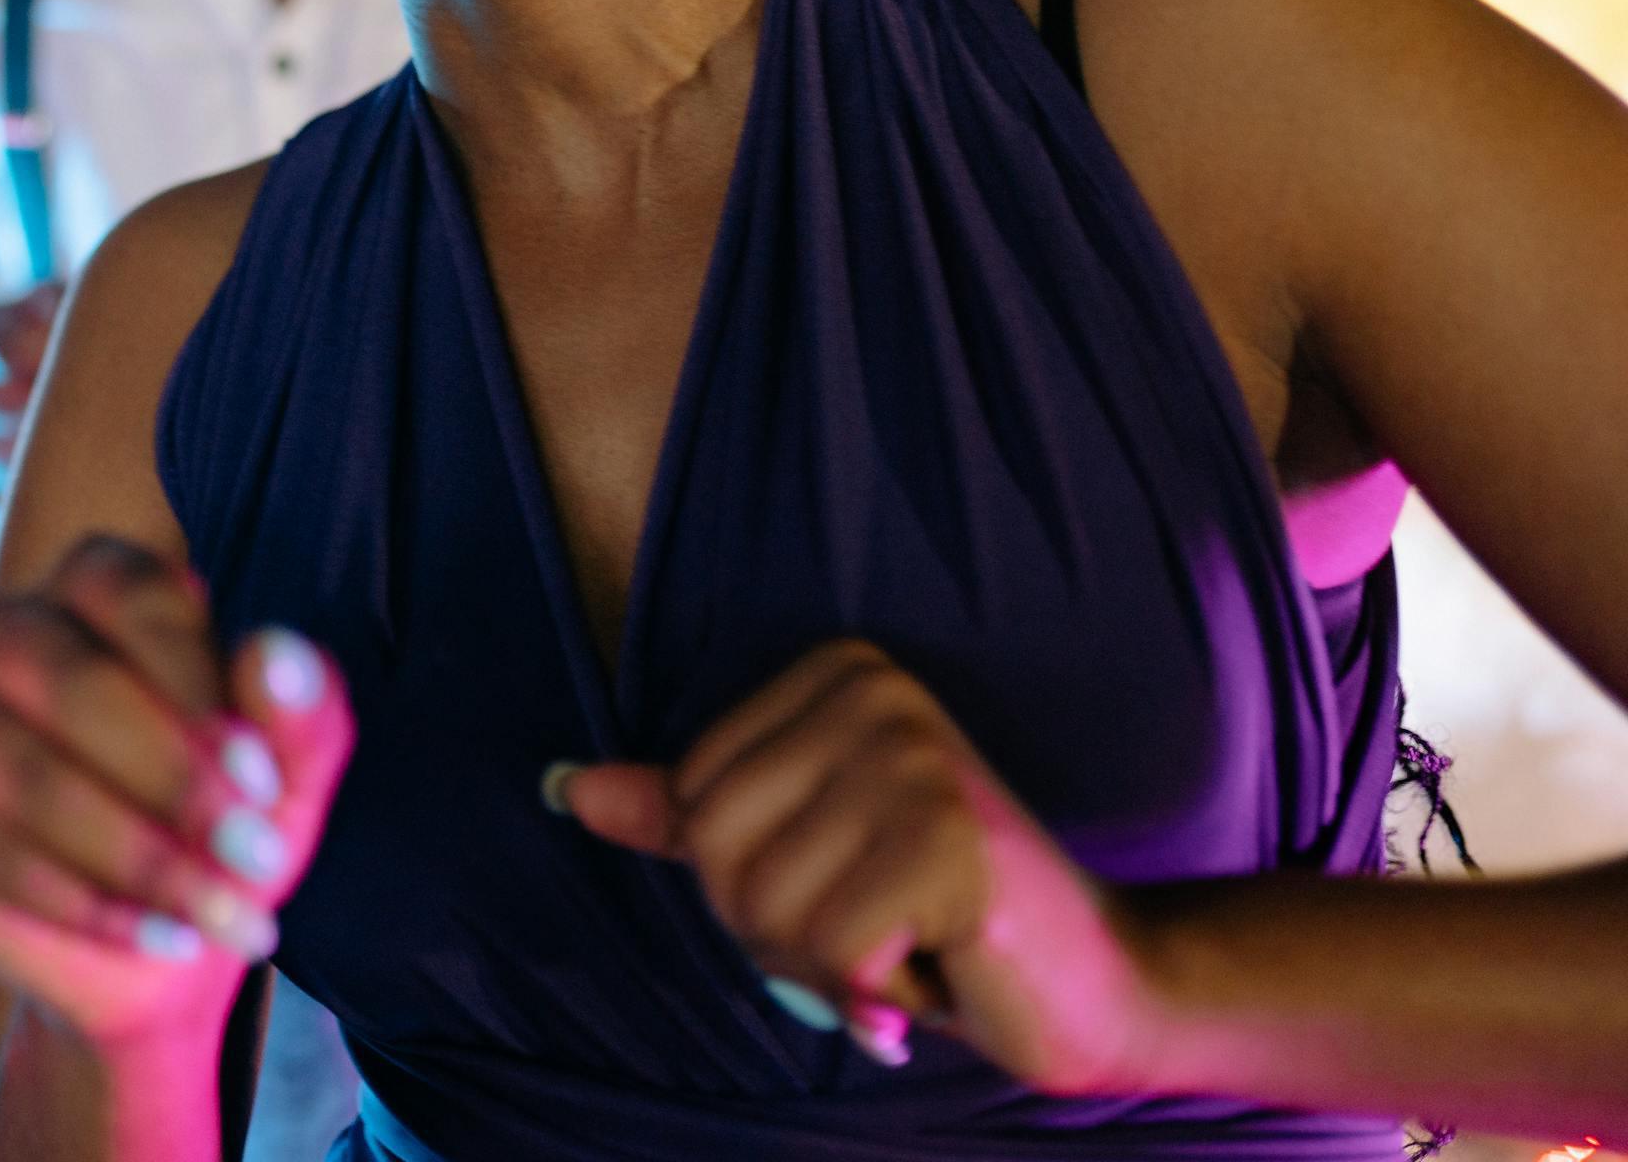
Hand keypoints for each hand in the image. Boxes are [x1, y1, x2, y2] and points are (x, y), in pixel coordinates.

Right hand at [0, 534, 354, 1058]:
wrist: (163, 945)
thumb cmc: (224, 823)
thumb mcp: (288, 775)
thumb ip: (298, 708)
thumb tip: (276, 656)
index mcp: (95, 588)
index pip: (130, 596)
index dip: (197, 684)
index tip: (263, 781)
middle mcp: (9, 635)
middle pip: (73, 684)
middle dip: (175, 781)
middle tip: (259, 859)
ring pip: (34, 779)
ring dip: (141, 858)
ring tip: (227, 919)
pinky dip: (93, 908)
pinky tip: (165, 940)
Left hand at [558, 639, 1162, 1091]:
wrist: (1096, 982)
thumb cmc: (936, 919)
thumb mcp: (800, 849)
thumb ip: (688, 814)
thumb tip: (568, 787)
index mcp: (836, 675)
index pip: (692, 794)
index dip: (744, 878)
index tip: (840, 882)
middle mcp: (876, 695)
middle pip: (713, 846)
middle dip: (774, 928)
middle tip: (869, 930)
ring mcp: (917, 761)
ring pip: (763, 904)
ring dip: (823, 965)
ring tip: (906, 945)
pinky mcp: (949, 843)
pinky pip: (829, 946)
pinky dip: (869, 990)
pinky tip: (935, 971)